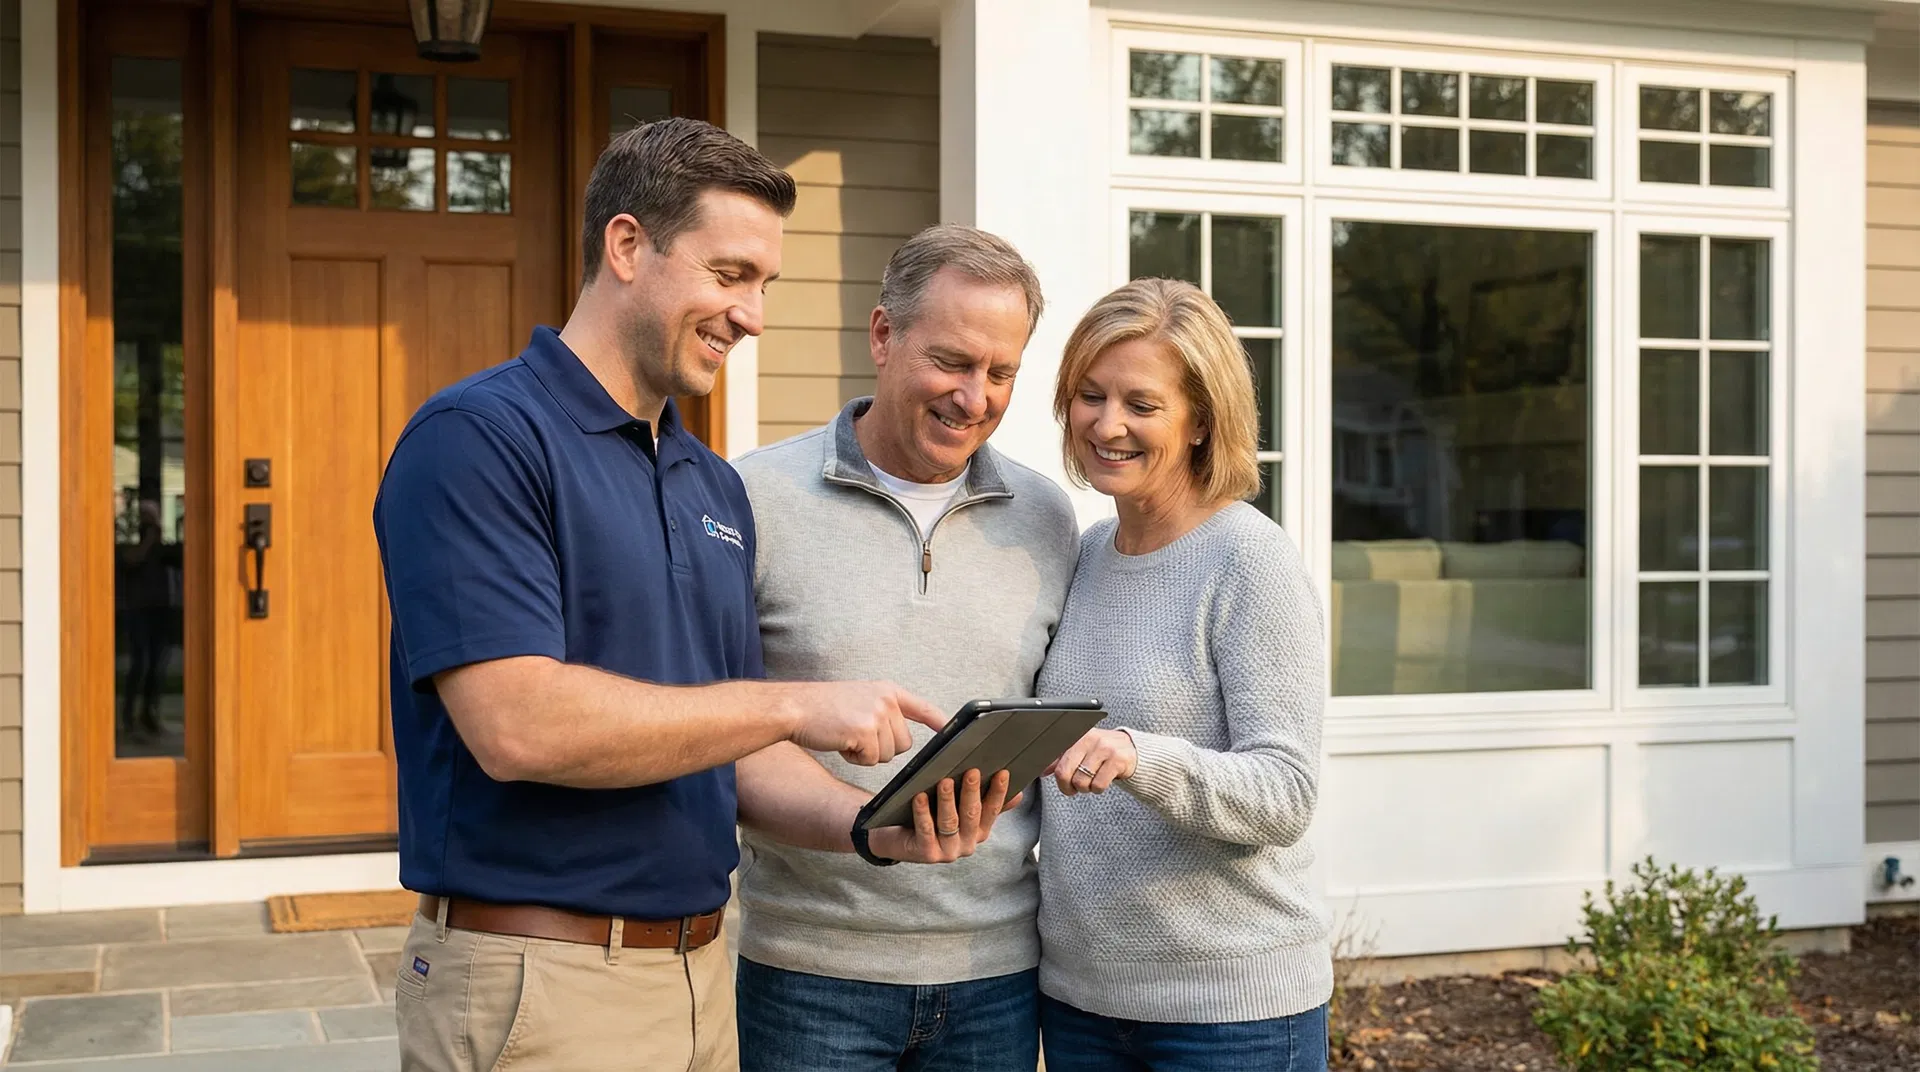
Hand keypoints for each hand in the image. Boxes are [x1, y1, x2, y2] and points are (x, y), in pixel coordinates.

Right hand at [787, 682, 947, 765]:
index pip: (921, 707)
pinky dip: (855, 759)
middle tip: (857, 736)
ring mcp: (877, 714)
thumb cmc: (822, 708)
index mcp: (887, 691)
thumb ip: (882, 711)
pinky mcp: (865, 730)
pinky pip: (870, 760)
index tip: (951, 731)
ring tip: (846, 736)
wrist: (795, 707)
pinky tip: (841, 742)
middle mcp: (886, 700)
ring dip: (867, 754)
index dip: (938, 721)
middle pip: (904, 743)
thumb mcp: (858, 699)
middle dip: (882, 748)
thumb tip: (900, 738)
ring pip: (888, 754)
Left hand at [868, 769, 1022, 862]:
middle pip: (972, 815)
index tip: (1003, 772)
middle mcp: (967, 844)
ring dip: (947, 800)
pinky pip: (925, 830)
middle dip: (972, 792)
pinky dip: (923, 813)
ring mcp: (947, 851)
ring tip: (944, 781)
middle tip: (972, 771)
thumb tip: (1019, 793)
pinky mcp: (927, 853)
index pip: (993, 810)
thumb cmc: (933, 819)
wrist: (899, 841)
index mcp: (979, 832)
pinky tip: (919, 796)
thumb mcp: (961, 812)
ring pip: (949, 822)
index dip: (999, 792)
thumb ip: (987, 804)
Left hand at [1053, 728, 1135, 795]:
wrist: (1133, 750)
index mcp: (1076, 735)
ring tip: (1092, 781)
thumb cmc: (1102, 752)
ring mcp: (1104, 748)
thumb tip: (1042, 771)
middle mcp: (1089, 738)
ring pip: (1081, 781)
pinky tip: (1103, 781)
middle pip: (1064, 773)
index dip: (1057, 776)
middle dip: (1068, 787)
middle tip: (1075, 788)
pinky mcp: (1117, 760)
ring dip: (1086, 788)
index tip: (1064, 782)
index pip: (1055, 759)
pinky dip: (1098, 789)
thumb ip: (1061, 759)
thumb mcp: (1081, 751)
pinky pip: (1098, 785)